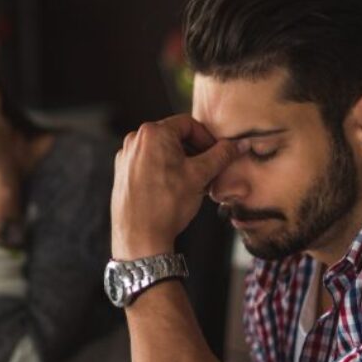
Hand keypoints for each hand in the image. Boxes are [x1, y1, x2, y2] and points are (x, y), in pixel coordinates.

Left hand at [111, 114, 244, 259]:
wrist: (139, 238)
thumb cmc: (166, 206)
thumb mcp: (200, 176)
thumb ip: (221, 155)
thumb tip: (239, 145)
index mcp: (153, 133)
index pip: (188, 124)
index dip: (207, 138)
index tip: (217, 153)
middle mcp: (134, 141)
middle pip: (173, 137)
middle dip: (194, 152)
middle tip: (208, 170)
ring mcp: (125, 157)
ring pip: (160, 152)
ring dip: (180, 163)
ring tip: (192, 183)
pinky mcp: (122, 174)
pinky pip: (147, 164)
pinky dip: (163, 171)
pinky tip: (173, 190)